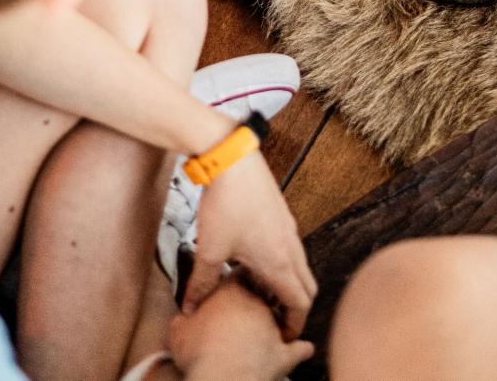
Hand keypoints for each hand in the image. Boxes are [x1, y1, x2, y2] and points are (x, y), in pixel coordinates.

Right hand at [169, 280, 313, 380]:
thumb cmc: (199, 351)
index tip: (234, 282)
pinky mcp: (284, 351)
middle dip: (259, 294)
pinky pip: (297, 348)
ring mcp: (273, 326)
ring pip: (281, 315)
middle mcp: (256, 303)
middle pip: (262, 291)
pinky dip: (300, 349)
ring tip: (274, 323)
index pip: (238, 273)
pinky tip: (305, 348)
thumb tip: (183, 317)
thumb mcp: (179, 332)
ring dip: (279, 317)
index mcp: (231, 291)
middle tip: (250, 303)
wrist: (222, 375)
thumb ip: (183, 321)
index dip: (236, 277)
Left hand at [182, 152, 316, 339]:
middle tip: (275, 320)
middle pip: (306, 286)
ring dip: (286, 283)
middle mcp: (290, 246)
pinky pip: (291, 247)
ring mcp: (289, 227)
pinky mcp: (281, 213)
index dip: (294, 325)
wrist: (232, 159)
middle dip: (294, 307)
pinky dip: (282, 262)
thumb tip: (190, 307)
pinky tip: (253, 261)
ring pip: (299, 265)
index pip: (300, 303)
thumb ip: (202, 284)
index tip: (283, 338)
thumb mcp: (209, 250)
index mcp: (279, 262)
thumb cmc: (225, 203)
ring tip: (259, 292)